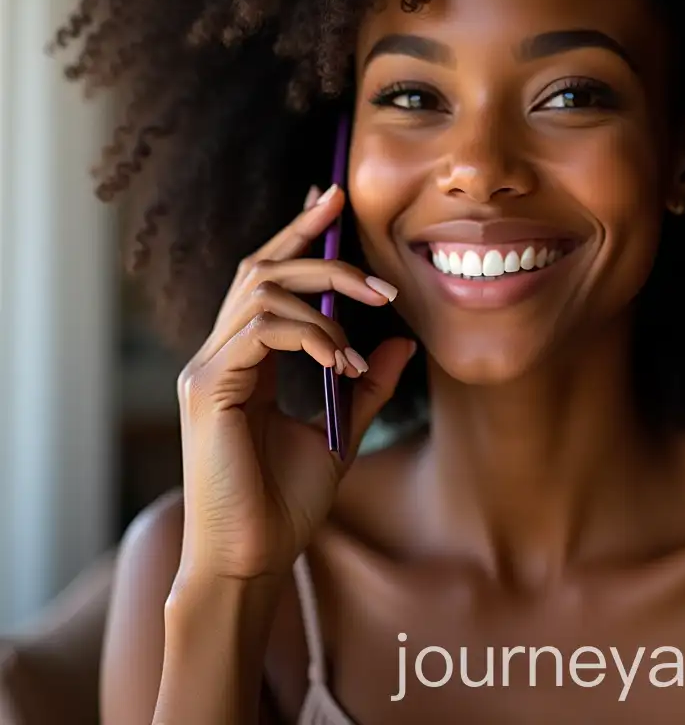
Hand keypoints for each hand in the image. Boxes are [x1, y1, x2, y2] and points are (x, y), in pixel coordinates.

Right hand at [174, 184, 414, 581]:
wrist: (250, 562)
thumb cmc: (285, 506)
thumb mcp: (340, 433)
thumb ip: (367, 386)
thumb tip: (402, 342)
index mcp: (244, 361)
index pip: (267, 279)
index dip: (299, 232)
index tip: (332, 198)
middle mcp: (219, 355)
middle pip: (262, 268)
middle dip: (317, 248)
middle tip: (375, 270)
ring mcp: (208, 368)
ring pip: (262, 290)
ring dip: (324, 301)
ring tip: (365, 333)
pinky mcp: (208, 387)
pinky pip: (262, 330)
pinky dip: (311, 336)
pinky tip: (343, 364)